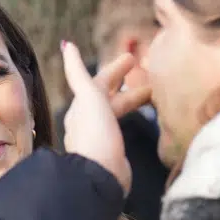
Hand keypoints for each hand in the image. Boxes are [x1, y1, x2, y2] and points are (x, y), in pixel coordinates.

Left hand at [60, 42, 149, 193]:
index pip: (101, 81)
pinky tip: (141, 123)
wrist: (98, 174)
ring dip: (132, 102)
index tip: (132, 58)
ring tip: (152, 95)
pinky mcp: (112, 153)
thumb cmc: (94, 133)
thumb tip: (67, 45)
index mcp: (83, 106)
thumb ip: (77, 72)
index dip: (116, 69)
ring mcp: (101, 138)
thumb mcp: (88, 96)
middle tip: (149, 76)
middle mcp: (89, 121)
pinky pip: (124, 130)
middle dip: (128, 85)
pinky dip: (133, 120)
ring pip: (117, 113)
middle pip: (110, 97)